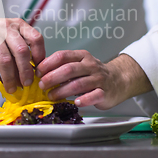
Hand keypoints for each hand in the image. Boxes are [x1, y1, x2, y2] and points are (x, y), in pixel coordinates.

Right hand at [0, 5, 44, 93]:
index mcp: (18, 25)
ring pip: (5, 60)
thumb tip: (32, 71)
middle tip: (27, 84)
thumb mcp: (10, 31)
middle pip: (21, 51)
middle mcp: (6, 28)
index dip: (40, 56)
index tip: (39, 69)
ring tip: (12, 88)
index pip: (36, 39)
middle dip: (25, 71)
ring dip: (10, 78)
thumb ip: (21, 46)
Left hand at [36, 51, 152, 108]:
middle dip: (52, 78)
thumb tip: (39, 72)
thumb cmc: (93, 73)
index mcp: (81, 56)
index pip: (62, 56)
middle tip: (42, 85)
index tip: (38, 72)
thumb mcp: (78, 64)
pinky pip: (94, 95)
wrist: (119, 79)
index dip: (48, 64)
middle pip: (68, 69)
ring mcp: (99, 79)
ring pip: (78, 84)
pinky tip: (76, 102)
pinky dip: (84, 99)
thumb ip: (62, 66)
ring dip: (62, 91)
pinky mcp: (105, 92)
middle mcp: (90, 65)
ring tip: (52, 96)